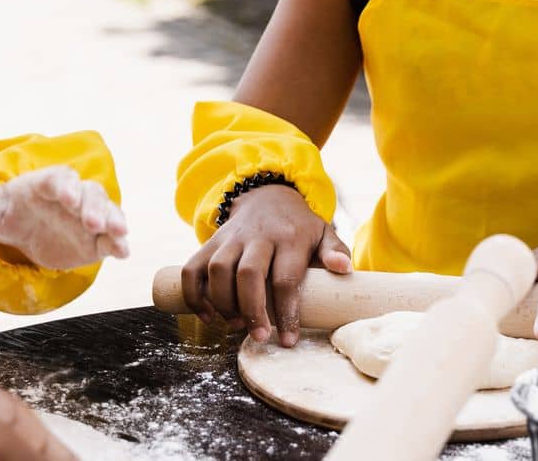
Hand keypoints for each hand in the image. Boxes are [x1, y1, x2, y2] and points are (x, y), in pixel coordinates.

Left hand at [0, 165, 129, 269]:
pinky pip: (111, 238)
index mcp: (47, 184)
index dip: (66, 187)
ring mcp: (87, 217)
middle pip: (89, 193)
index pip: (59, 179)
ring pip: (107, 211)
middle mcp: (73, 196)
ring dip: (113, 220)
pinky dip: (119, 243)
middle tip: (94, 223)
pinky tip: (123, 253)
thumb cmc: (7, 212)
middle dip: (94, 207)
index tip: (68, 198)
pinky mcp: (94, 240)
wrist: (23, 229)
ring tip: (117, 233)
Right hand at [180, 183, 350, 347]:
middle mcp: (258, 236)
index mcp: (290, 238)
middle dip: (252, 310)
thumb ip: (335, 250)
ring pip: (218, 269)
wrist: (267, 197)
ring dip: (223, 303)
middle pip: (248, 273)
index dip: (286, 312)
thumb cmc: (298, 227)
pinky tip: (208, 315)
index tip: (288, 340)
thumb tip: (344, 268)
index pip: (286, 277)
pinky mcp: (212, 242)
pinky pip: (194, 267)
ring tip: (235, 326)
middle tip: (259, 337)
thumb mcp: (322, 233)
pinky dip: (195, 294)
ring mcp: (232, 238)